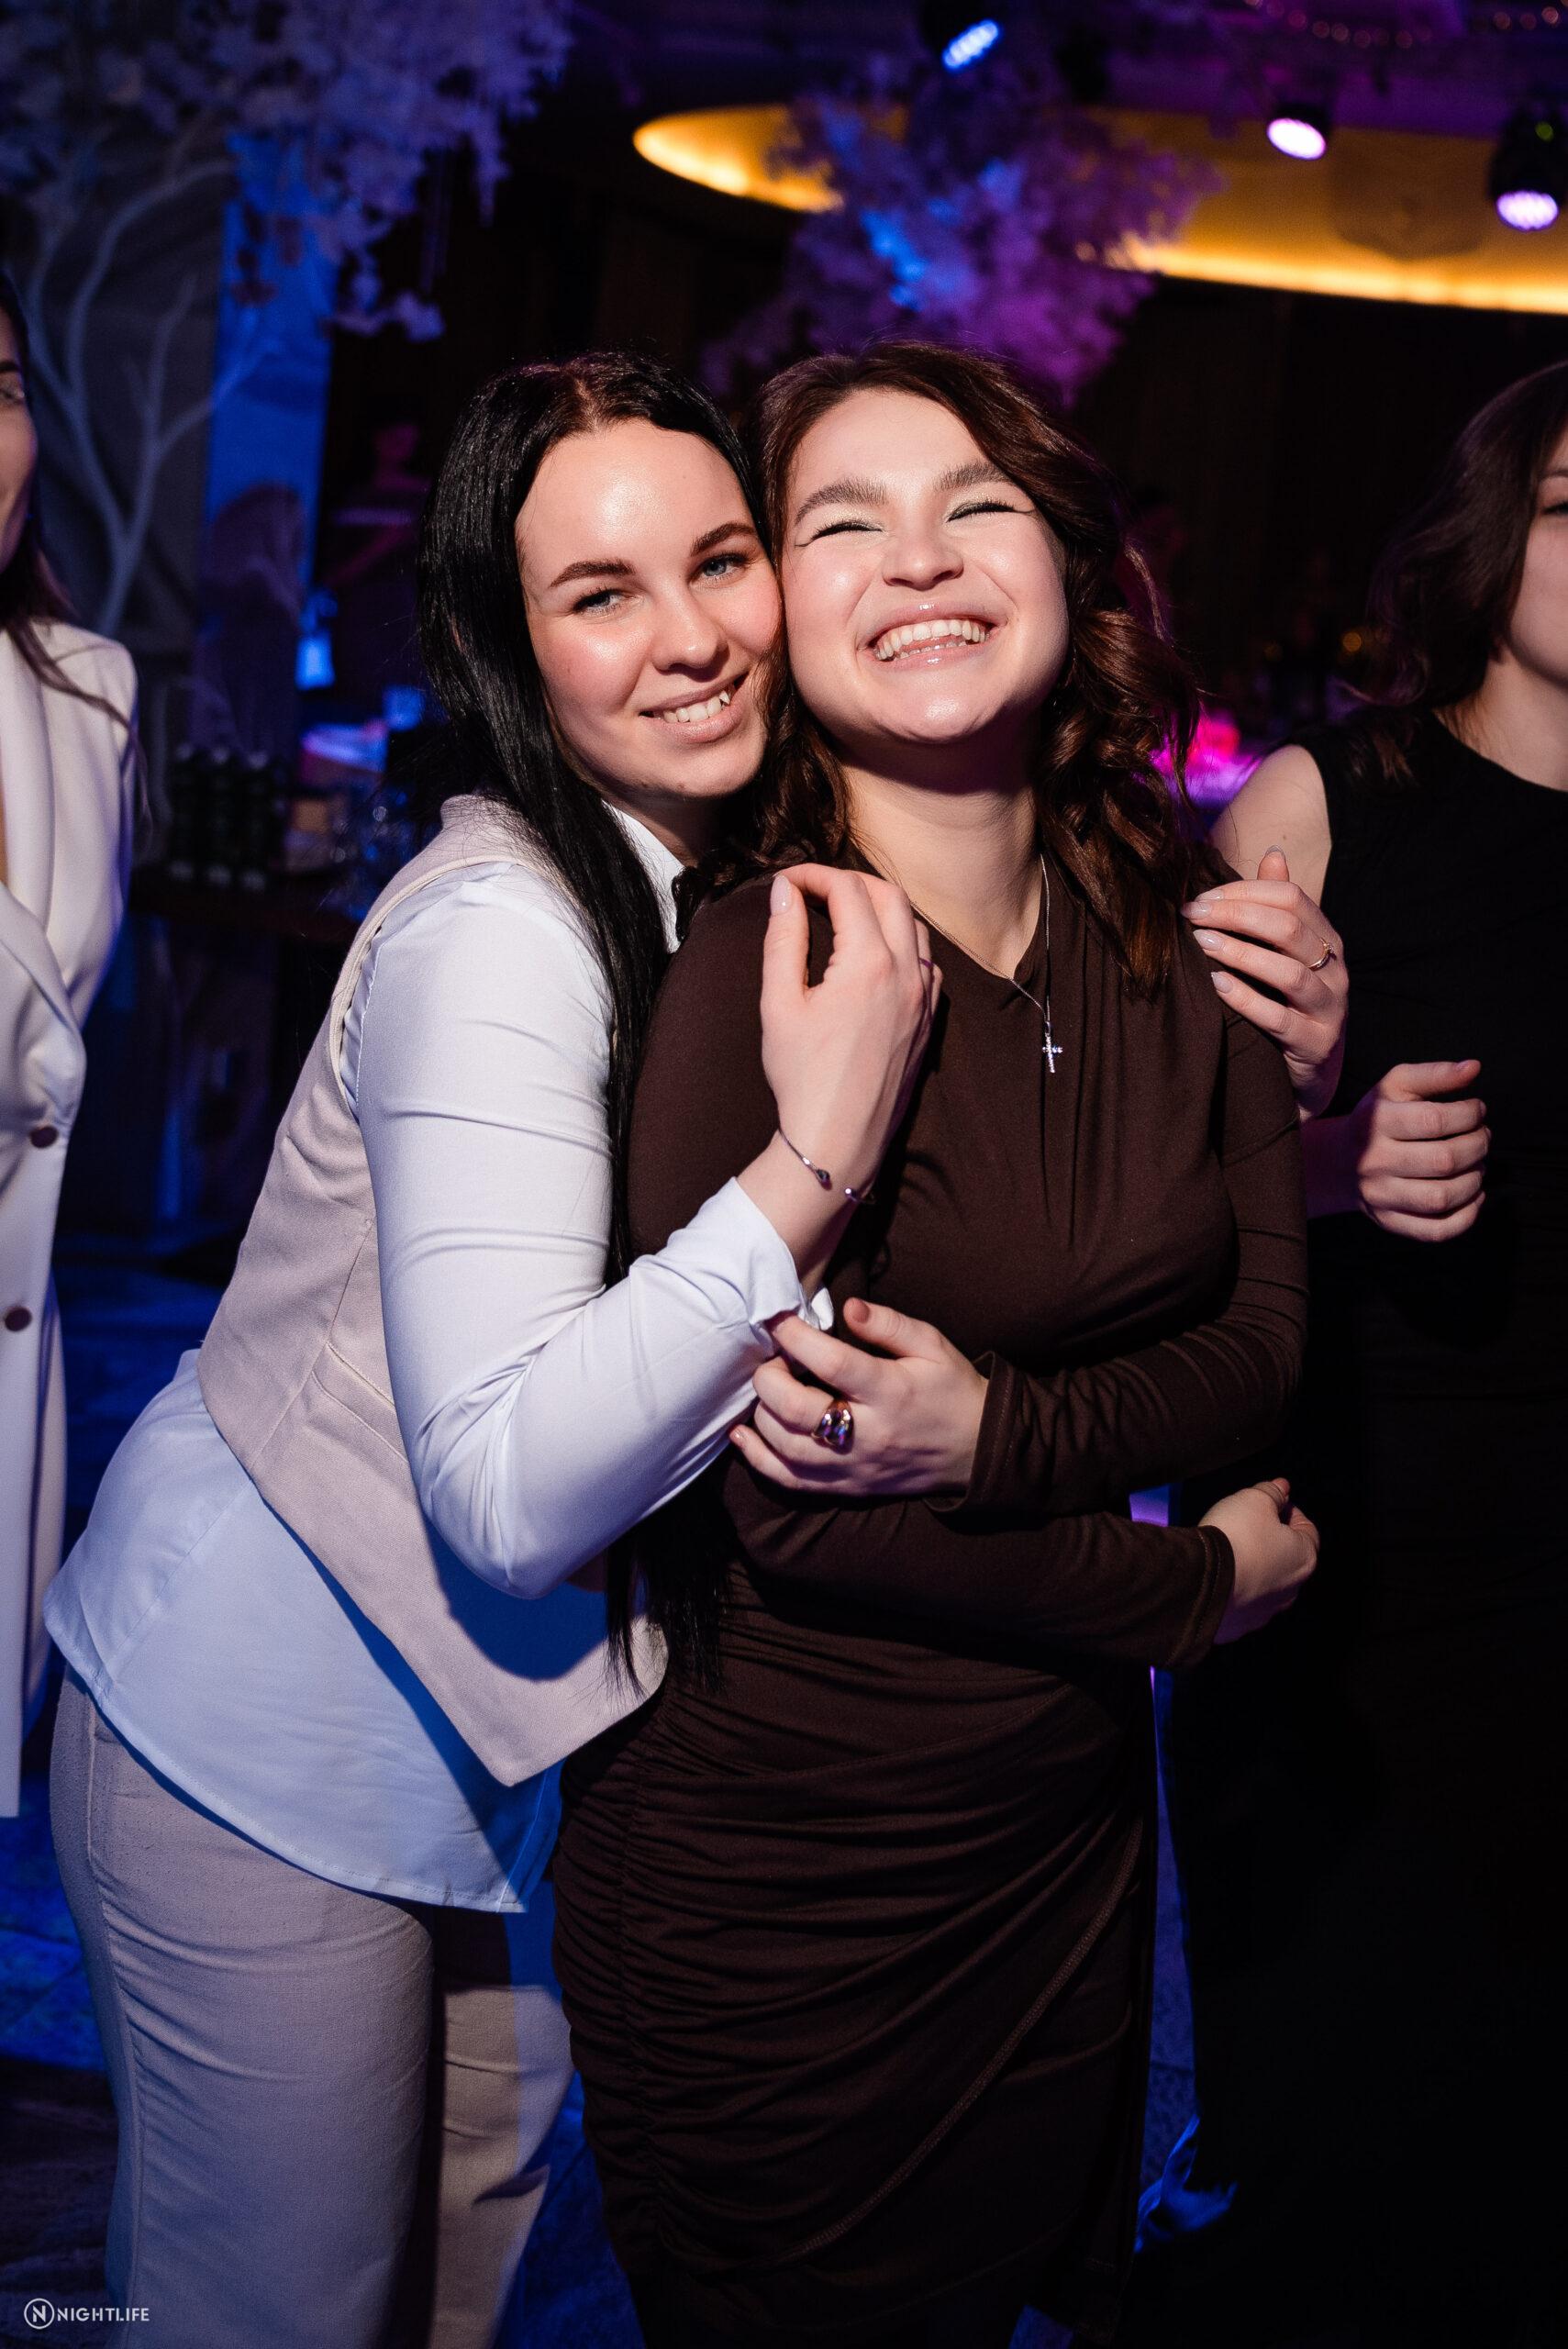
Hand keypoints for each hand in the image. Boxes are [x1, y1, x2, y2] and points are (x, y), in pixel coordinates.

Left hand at [728, 1298, 986, 1496]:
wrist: (978, 1451)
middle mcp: (870, 1434)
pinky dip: (759, 1458)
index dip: (797, 1338)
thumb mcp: (933, 1346)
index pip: (833, 1363)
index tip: (778, 1319)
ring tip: (766, 1388)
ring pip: (787, 1448)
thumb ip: (889, 1324)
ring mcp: (855, 1467)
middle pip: (798, 1410)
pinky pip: (791, 1481)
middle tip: (770, 1358)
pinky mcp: (846, 1487)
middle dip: (769, 1378)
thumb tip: (846, 1307)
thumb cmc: (951, 1389)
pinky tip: (744, 1434)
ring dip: (761, 1414)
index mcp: (892, 1392)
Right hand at [759, 866, 939, 1200]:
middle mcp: (907, 973)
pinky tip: (876, 953)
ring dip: (880, 907)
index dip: (812, 876)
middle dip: (850, 881)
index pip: (847, 890)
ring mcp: (924, 997)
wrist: (838, 1140)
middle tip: (814, 889)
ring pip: (914, 925)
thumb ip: (783, 939)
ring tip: (843, 913)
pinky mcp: (928, 1020)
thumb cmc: (802, 1078)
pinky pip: (926, 961)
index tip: (785, 883)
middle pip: (889, 895)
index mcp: (869, 963)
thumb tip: (784, 893)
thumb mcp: (779, 1004)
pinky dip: (903, 941)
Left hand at [1184, 848, 1346, 1118]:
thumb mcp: (1286, 955)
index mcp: (1327, 939)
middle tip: (1192, 916)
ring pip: (1288, 971)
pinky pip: (1279, 1018)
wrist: (1309, 1073)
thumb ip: (1277, 909)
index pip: (1291, 898)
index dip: (1244, 891)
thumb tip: (1272, 853)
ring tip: (1200, 944)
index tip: (1199, 897)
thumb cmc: (1288, 1004)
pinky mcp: (1315, 1045)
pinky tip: (1215, 985)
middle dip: (1236, 915)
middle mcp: (1335, 969)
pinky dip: (1245, 998)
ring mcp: (1330, 1008)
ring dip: (1240, 953)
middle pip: (1290, 928)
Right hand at [1204, 1476, 1318, 1644]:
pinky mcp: (1239, 1625)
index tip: (1272, 1502)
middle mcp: (1291, 1590)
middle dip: (1270, 1539)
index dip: (1288, 1510)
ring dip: (1252, 1566)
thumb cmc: (1235, 1539)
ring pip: (1263, 1582)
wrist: (1199, 1581)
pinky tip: (1218, 1573)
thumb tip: (1281, 1488)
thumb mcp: (1254, 1500)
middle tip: (1247, 1524)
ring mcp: (1265, 1612)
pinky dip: (1233, 1587)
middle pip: (1286, 1557)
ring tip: (1228, 1550)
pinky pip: (1239, 1601)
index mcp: (1304, 1558)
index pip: (1307, 1528)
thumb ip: (1272, 1492)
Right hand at [1305, 1060, 1487, 1240]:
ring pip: (1441, 1197)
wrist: (1339, 1162)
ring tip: (1477, 1165)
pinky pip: (1435, 1231)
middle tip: (1482, 1137)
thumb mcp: (1396, 1086)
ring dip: (1475, 1180)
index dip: (1469, 1114)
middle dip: (1478, 1146)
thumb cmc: (1377, 1119)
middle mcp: (1374, 1161)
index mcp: (1375, 1123)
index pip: (1435, 1120)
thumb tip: (1474, 1068)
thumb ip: (1435, 1074)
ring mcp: (1380, 1196)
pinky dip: (1466, 1216)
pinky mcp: (1389, 1222)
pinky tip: (1473, 1195)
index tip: (1476, 1110)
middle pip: (1444, 1160)